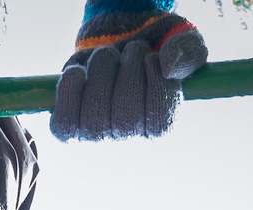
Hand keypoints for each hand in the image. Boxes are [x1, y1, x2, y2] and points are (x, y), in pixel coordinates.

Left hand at [51, 11, 207, 141]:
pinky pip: (65, 123)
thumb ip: (187, 52)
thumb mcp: (180, 39)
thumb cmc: (153, 42)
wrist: (116, 33)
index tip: (152, 58)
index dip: (156, 89)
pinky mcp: (69, 125)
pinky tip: (80, 71)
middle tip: (133, 48)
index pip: (159, 124)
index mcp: (158, 122)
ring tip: (108, 54)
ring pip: (94, 118)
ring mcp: (96, 133)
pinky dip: (70, 91)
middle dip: (128, 72)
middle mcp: (127, 134)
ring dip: (101, 73)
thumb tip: (170, 67)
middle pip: (125, 120)